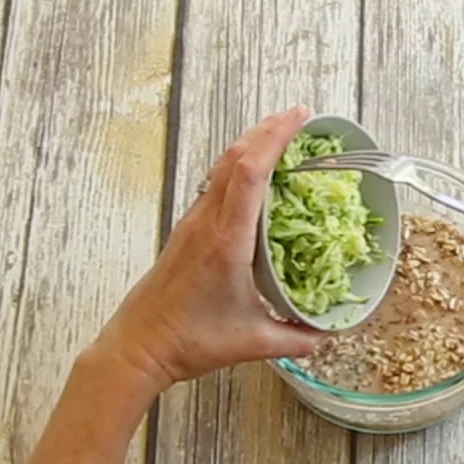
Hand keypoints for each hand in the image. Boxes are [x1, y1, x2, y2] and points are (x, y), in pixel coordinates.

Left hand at [91, 107, 322, 391]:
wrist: (138, 346)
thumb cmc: (187, 341)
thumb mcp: (252, 342)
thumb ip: (294, 338)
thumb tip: (325, 334)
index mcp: (225, 241)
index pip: (249, 174)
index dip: (274, 139)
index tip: (299, 119)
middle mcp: (206, 224)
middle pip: (234, 157)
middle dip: (267, 130)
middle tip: (298, 117)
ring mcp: (193, 224)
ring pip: (220, 167)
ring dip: (250, 145)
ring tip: (278, 135)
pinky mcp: (187, 232)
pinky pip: (214, 185)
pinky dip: (237, 168)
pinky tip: (253, 177)